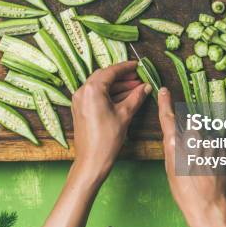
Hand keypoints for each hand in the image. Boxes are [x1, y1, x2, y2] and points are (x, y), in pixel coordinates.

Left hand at [71, 61, 150, 181]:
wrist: (92, 160)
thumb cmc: (107, 139)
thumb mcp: (125, 114)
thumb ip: (136, 97)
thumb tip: (146, 87)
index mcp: (92, 89)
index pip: (111, 71)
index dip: (126, 67)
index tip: (137, 66)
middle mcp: (82, 92)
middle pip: (104, 76)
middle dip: (122, 77)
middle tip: (137, 78)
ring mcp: (79, 100)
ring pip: (100, 86)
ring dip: (117, 86)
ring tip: (135, 88)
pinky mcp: (80, 109)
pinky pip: (95, 95)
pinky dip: (109, 94)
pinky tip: (124, 97)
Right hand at [158, 87, 225, 226]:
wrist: (207, 206)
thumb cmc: (184, 192)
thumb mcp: (170, 170)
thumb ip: (173, 150)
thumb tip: (175, 139)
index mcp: (174, 146)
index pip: (167, 118)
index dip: (165, 103)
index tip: (165, 90)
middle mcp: (191, 141)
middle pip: (192, 128)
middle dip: (193, 137)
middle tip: (194, 159)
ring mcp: (208, 145)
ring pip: (205, 139)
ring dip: (205, 148)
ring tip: (204, 168)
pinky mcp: (222, 151)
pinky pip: (216, 148)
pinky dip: (214, 156)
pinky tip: (212, 170)